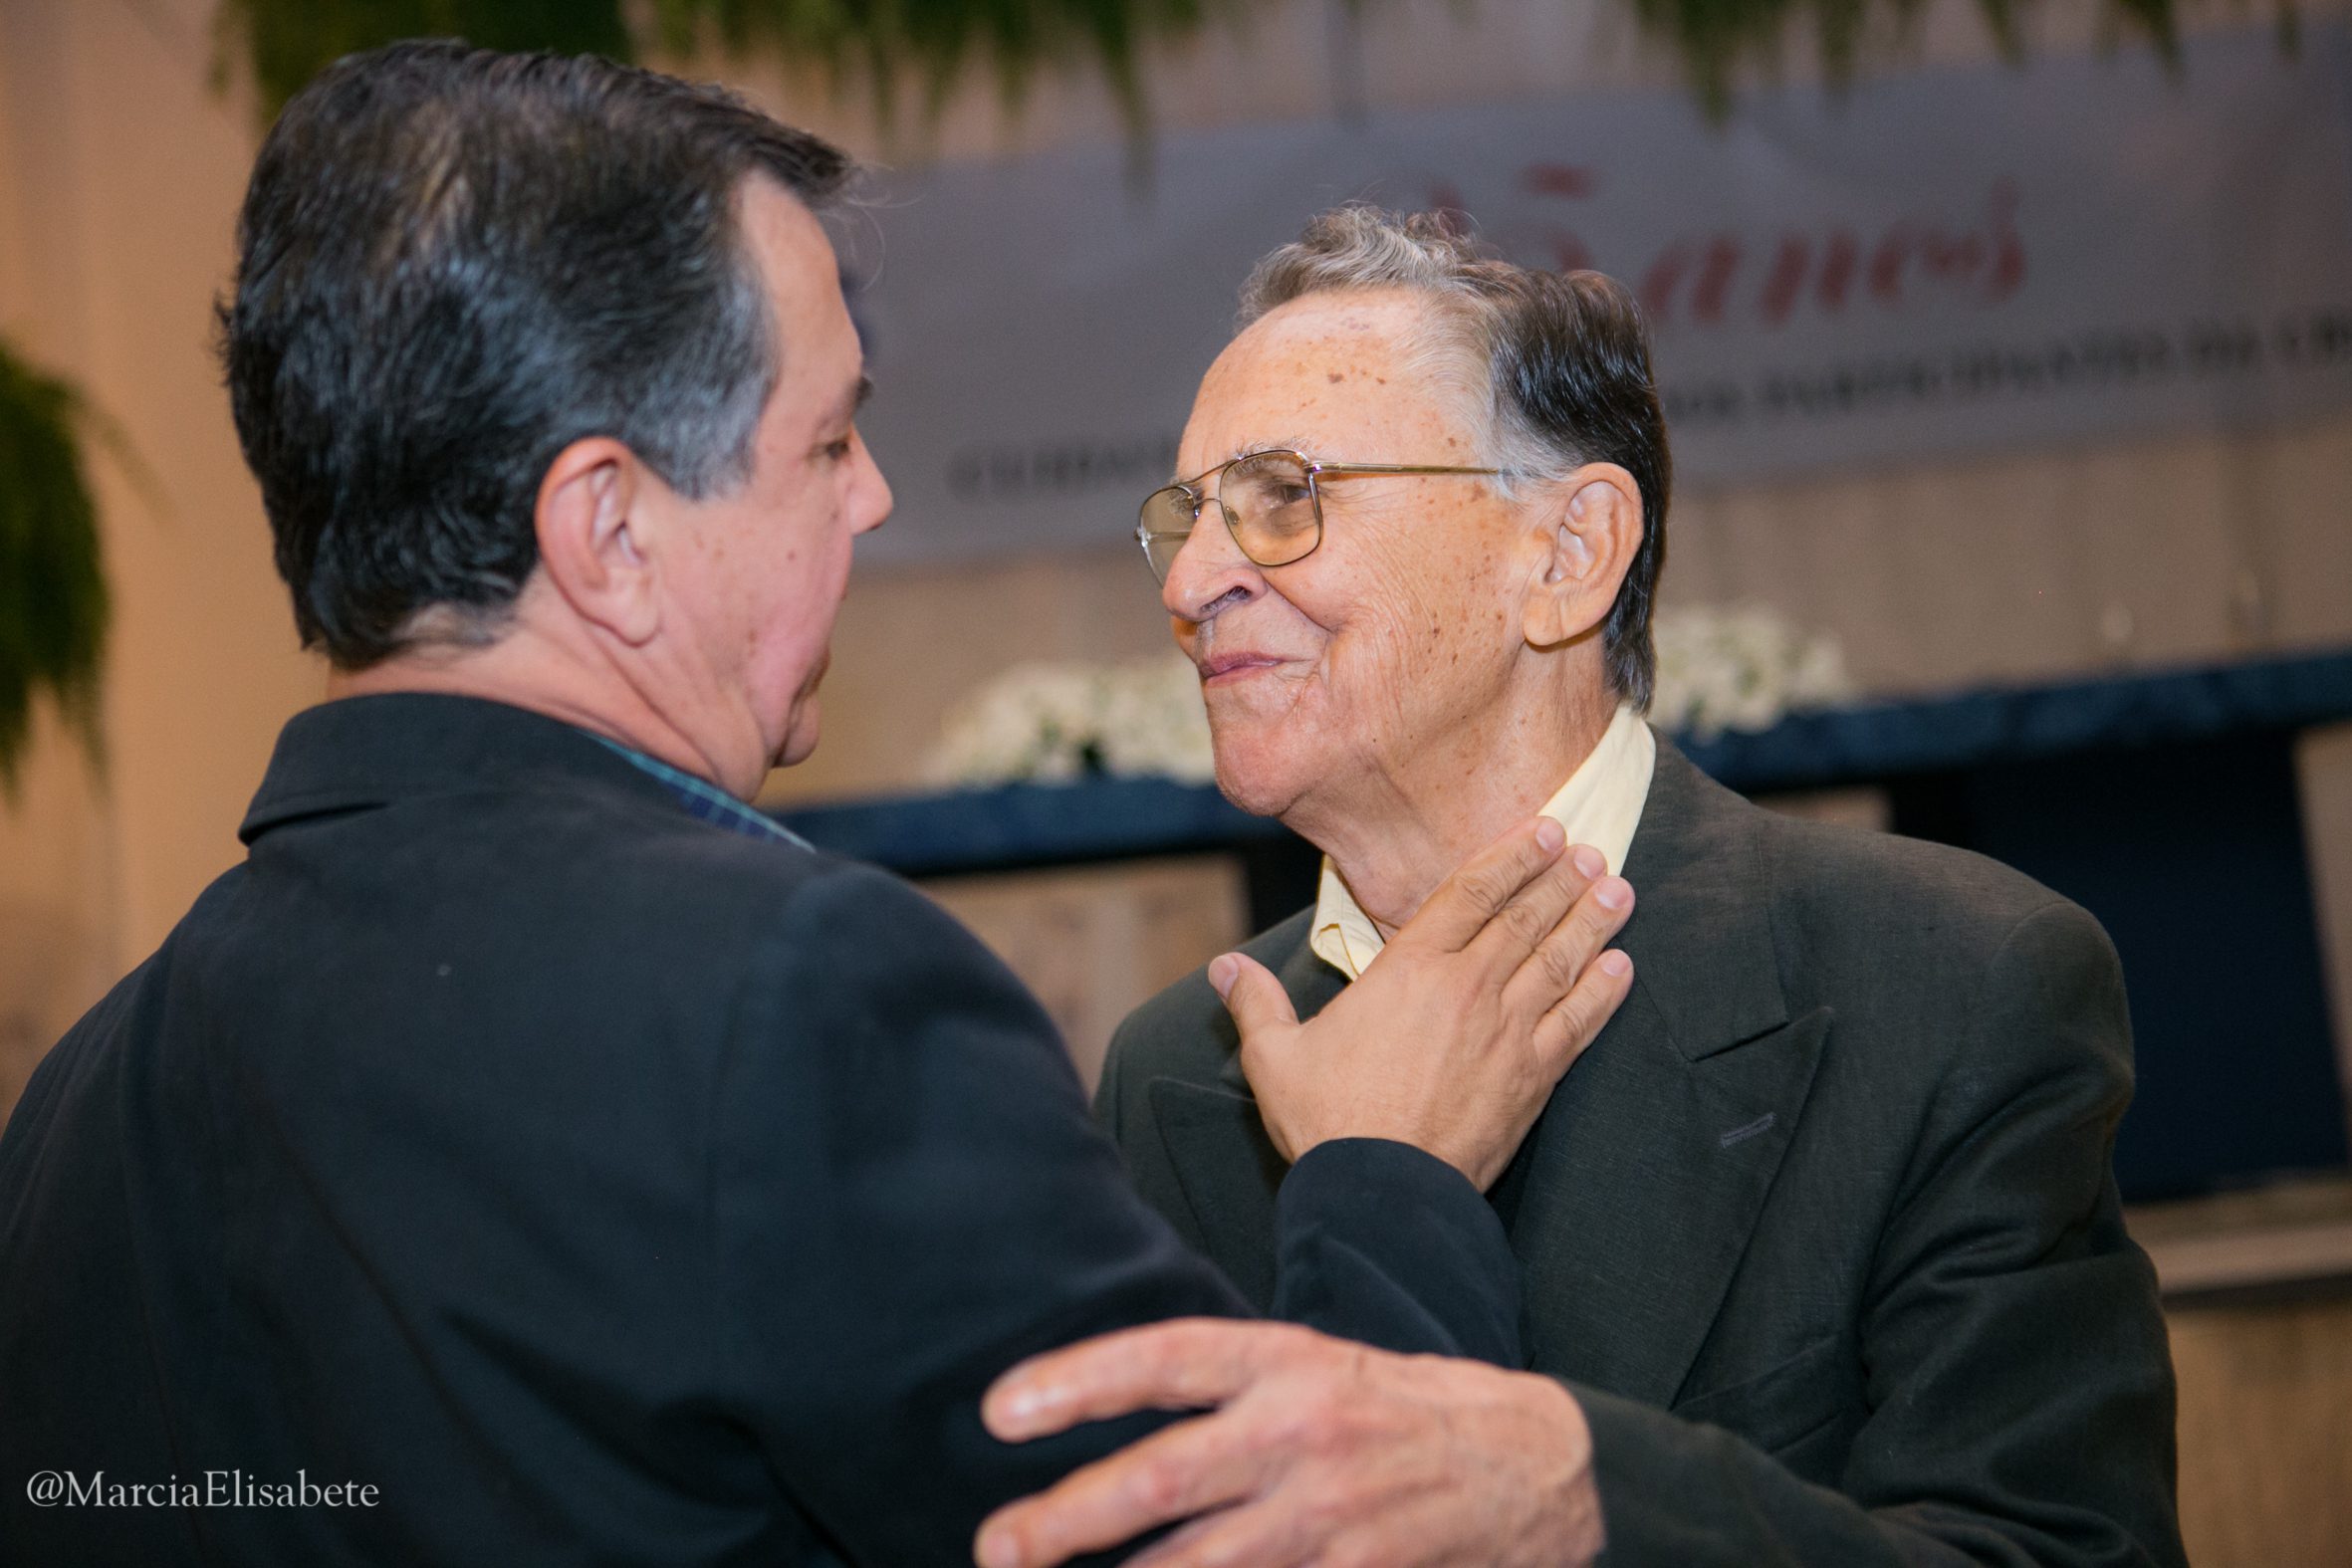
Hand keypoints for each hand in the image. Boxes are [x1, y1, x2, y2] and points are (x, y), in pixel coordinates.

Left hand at [974, 1319, 1603, 1567]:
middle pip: (1163, 1477)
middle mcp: (1302, 1433)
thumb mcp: (1318, 1366)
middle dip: (1067, 1518)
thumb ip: (1227, 1389)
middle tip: (998, 1545)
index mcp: (1286, 1362)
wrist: (1537, 1465)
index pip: (1165, 1360)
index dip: (1078, 1381)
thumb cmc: (1403, 1411)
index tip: (999, 1411)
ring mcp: (1332, 1518)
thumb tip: (1115, 1422)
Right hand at [1218, 819, 1633, 1188]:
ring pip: (1559, 961)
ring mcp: (1508, 1031)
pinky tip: (1623, 969)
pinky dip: (1603, 992)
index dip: (1512, 857)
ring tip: (1618, 892)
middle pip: (1525, 917)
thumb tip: (1223, 968)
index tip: (1546, 832)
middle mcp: (1468, 988)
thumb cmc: (1328, 1121)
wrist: (1383, 1191)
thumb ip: (1255, 1004)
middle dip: (1562, 880)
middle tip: (1593, 851)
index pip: (1471, 893)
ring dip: (1592, 922)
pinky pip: (1578, 1023)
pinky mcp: (1532, 1077)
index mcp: (1409, 970)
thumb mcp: (1275, 1056)